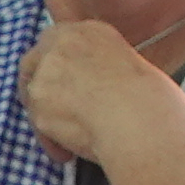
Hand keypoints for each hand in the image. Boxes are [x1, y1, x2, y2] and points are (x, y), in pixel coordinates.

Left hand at [19, 18, 184, 175]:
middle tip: (53, 113)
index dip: (57, 66)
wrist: (141, 119)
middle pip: (33, 62)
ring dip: (46, 118)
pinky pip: (36, 124)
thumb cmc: (152, 104)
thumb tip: (97, 93)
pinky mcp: (38, 100)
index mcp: (92, 31)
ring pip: (32, 95)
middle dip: (38, 88)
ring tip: (72, 142)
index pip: (56, 40)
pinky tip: (69, 153)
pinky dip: (50, 140)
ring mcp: (47, 70)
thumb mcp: (132, 71)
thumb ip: (102, 70)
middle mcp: (65, 43)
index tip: (63, 85)